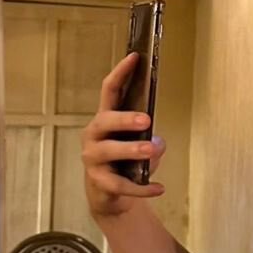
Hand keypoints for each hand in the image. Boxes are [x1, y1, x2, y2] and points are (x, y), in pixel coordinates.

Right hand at [81, 52, 166, 217]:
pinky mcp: (99, 182)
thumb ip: (150, 140)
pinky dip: (141, 188)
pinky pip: (121, 184)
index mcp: (105, 120)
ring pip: (110, 151)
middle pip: (105, 121)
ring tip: (150, 150)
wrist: (109, 195)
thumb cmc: (124, 162)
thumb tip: (155, 143)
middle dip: (124, 119)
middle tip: (145, 120)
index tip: (135, 57)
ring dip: (131, 150)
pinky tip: (159, 188)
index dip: (121, 73)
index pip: (110, 91)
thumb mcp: (139, 145)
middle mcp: (95, 136)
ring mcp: (93, 159)